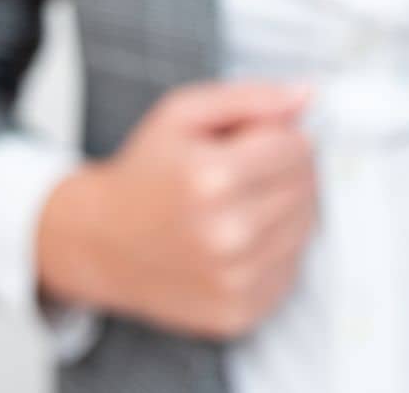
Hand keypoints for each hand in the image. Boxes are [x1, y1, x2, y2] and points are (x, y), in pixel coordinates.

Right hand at [35, 81, 317, 338]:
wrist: (100, 242)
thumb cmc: (146, 173)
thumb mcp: (184, 114)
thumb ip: (251, 98)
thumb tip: (308, 95)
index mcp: (212, 178)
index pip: (299, 148)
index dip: (283, 137)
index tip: (256, 141)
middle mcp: (227, 234)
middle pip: (307, 188)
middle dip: (287, 171)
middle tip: (247, 172)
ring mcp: (234, 279)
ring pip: (306, 229)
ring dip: (285, 211)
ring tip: (241, 204)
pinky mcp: (238, 311)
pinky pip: (291, 270)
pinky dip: (275, 251)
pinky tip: (240, 240)